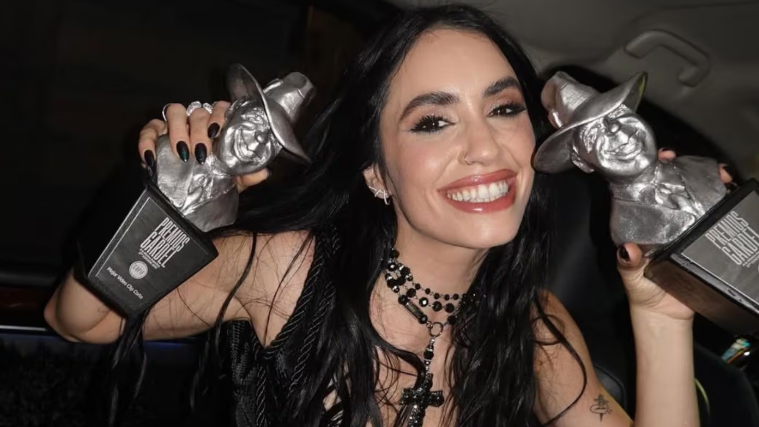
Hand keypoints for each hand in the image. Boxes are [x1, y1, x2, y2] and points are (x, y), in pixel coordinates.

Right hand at [138, 102, 269, 191]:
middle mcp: (196, 121)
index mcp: (217, 126)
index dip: (220, 115)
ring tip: (182, 152)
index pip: (220, 107)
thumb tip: (263, 172)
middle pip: (198, 111)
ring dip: (178, 130)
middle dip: (199, 130)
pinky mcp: (154, 134)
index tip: (217, 132)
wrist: (190, 198)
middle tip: (201, 153)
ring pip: (175, 111)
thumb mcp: (233, 180)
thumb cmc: (214, 181)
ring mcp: (175, 125)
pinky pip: (149, 130)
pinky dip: (148, 141)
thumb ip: (247, 174)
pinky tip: (151, 157)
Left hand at [616, 149, 734, 320]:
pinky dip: (725, 206)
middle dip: (690, 170)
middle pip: (677, 186)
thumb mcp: (631, 275)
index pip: (648, 186)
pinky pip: (716, 219)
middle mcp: (666, 219)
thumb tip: (628, 250)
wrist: (667, 314)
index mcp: (644, 221)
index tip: (665, 157)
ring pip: (700, 198)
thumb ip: (628, 263)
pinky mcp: (706, 240)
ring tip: (722, 176)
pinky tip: (732, 197)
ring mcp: (688, 227)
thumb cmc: (644, 290)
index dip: (656, 168)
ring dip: (711, 183)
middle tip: (702, 165)